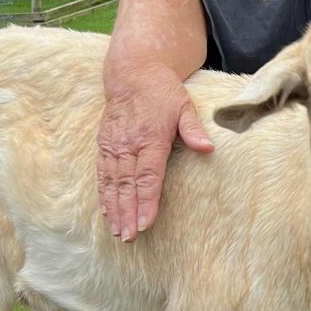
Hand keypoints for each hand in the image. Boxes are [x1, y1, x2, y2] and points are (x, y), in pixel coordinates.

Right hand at [97, 66, 213, 240]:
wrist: (132, 73)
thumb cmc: (162, 92)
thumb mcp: (184, 106)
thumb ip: (194, 129)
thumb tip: (208, 149)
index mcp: (150, 138)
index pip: (149, 176)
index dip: (147, 201)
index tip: (146, 223)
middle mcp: (128, 145)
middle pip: (128, 186)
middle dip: (128, 213)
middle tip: (130, 237)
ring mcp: (113, 146)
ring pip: (112, 184)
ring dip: (115, 210)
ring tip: (119, 233)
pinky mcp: (104, 145)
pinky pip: (102, 175)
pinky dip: (104, 196)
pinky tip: (107, 213)